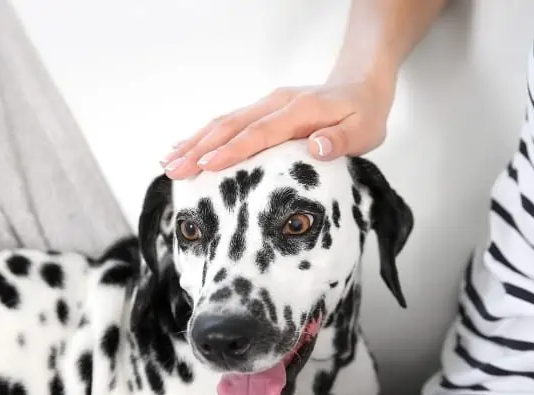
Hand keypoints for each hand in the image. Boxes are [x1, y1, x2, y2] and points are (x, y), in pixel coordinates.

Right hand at [161, 73, 395, 179]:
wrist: (360, 85)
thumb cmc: (363, 114)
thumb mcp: (365, 130)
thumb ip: (343, 139)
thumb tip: (317, 146)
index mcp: (300, 110)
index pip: (260, 132)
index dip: (233, 150)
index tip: (207, 166)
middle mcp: (276, 104)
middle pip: (231, 126)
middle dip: (199, 149)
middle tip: (173, 169)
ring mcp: (265, 105)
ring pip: (223, 123)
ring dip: (194, 142)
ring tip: (167, 163)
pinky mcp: (260, 110)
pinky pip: (227, 122)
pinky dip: (203, 136)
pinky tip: (183, 148)